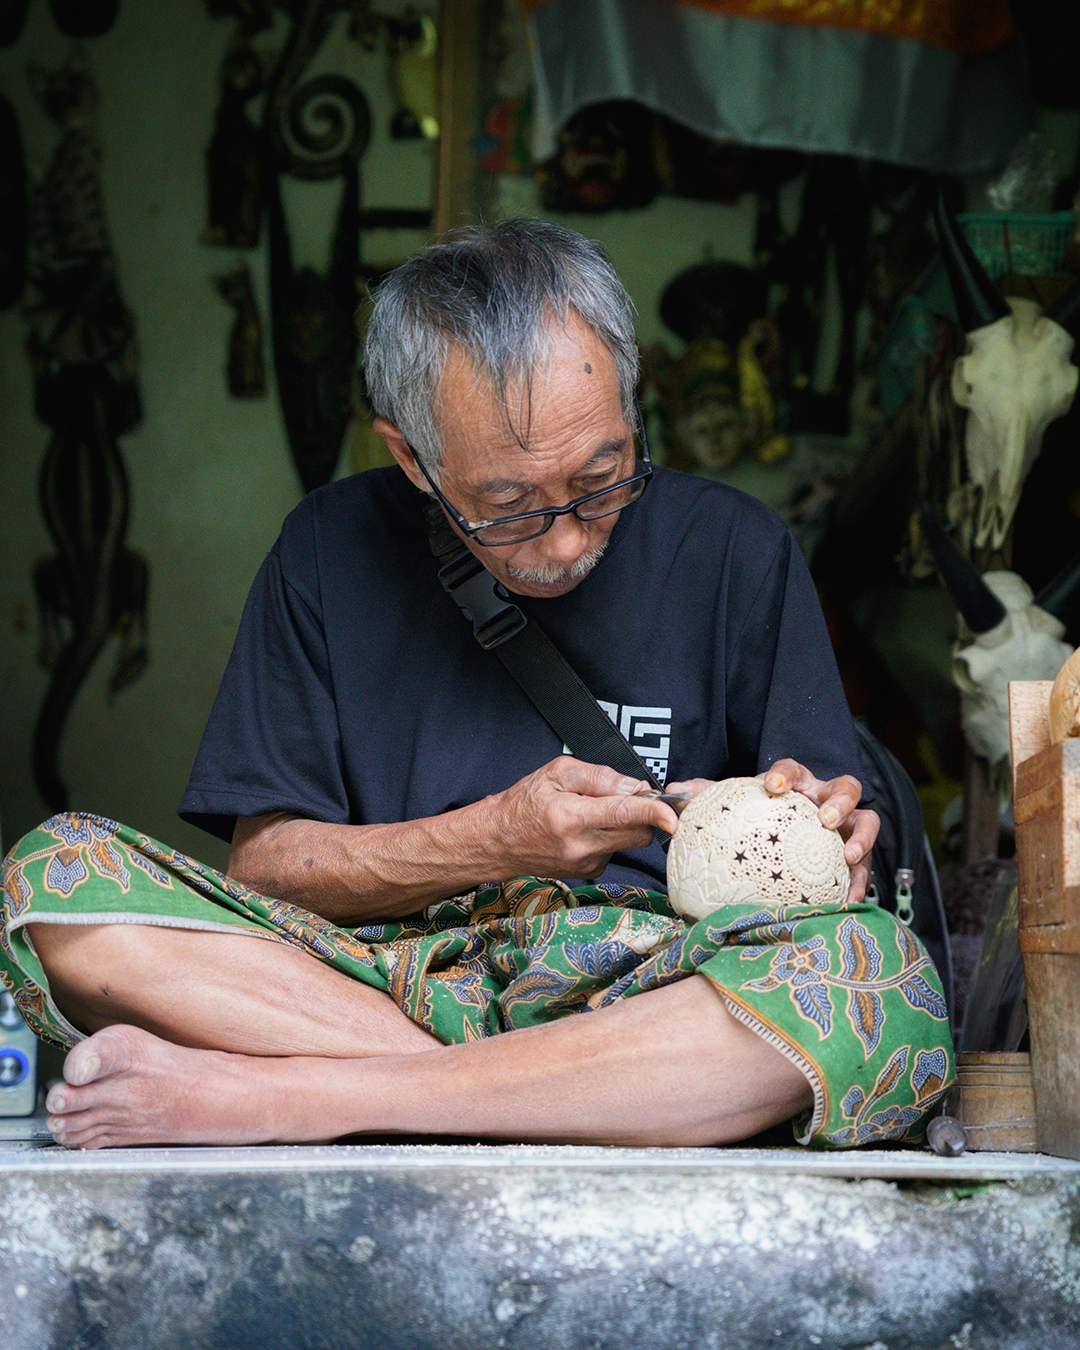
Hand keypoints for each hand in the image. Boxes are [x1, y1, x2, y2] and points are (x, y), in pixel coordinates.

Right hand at [486, 757, 679, 879]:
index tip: (673, 815)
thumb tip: (633, 786)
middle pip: (638, 833)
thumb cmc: (524, 803)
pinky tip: (588, 827)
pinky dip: (612, 835)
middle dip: (646, 814)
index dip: (653, 813)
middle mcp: (582, 846)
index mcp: (572, 817)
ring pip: (630, 841)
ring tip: (597, 810)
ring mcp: (587, 863)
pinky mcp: (590, 871)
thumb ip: (599, 776)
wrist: (497, 842)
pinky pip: (616, 849)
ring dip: (627, 824)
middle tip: (631, 795)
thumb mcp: (556, 773)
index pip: (624, 815)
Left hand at [666, 762, 879, 904]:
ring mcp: (847, 825)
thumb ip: (706, 798)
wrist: (786, 839)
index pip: (793, 769)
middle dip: (840, 800)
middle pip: (846, 787)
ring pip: (868, 821)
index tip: (774, 786)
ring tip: (849, 857)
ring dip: (861, 838)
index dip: (785, 774)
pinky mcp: (857, 854)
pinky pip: (865, 867)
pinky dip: (857, 883)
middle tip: (827, 818)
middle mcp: (827, 799)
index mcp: (797, 783)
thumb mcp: (737, 808)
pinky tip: (845, 902)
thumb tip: (672, 791)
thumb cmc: (761, 818)